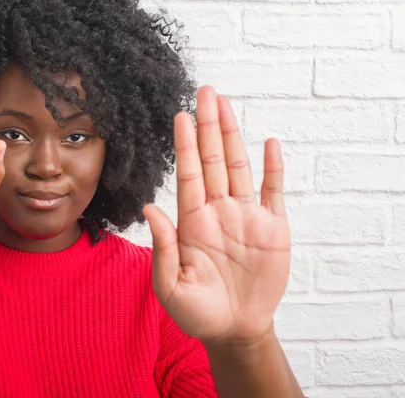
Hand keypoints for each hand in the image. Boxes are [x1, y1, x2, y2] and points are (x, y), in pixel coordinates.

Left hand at [143, 86, 290, 344]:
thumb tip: (149, 207)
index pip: (188, 174)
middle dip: (208, 126)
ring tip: (226, 105)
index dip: (184, 145)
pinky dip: (272, 168)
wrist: (234, 330)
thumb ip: (163, 245)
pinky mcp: (272, 229)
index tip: (179, 116)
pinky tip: (269, 144)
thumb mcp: (171, 285)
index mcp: (193, 222)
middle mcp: (219, 212)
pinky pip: (272, 192)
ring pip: (240, 167)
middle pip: (213, 160)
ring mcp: (246, 217)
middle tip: (204, 91)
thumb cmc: (198, 312)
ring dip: (234, 136)